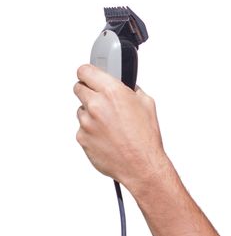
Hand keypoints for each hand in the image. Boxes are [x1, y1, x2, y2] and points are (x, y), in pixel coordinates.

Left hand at [74, 64, 166, 189]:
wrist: (141, 164)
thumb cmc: (146, 137)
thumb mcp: (147, 103)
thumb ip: (131, 90)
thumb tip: (125, 86)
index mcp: (112, 92)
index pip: (85, 70)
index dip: (88, 72)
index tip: (90, 74)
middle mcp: (96, 105)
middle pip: (78, 88)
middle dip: (89, 90)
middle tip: (101, 98)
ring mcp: (86, 123)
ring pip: (81, 110)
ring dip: (91, 112)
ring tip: (110, 123)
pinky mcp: (82, 138)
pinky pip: (82, 128)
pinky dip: (92, 130)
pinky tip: (108, 136)